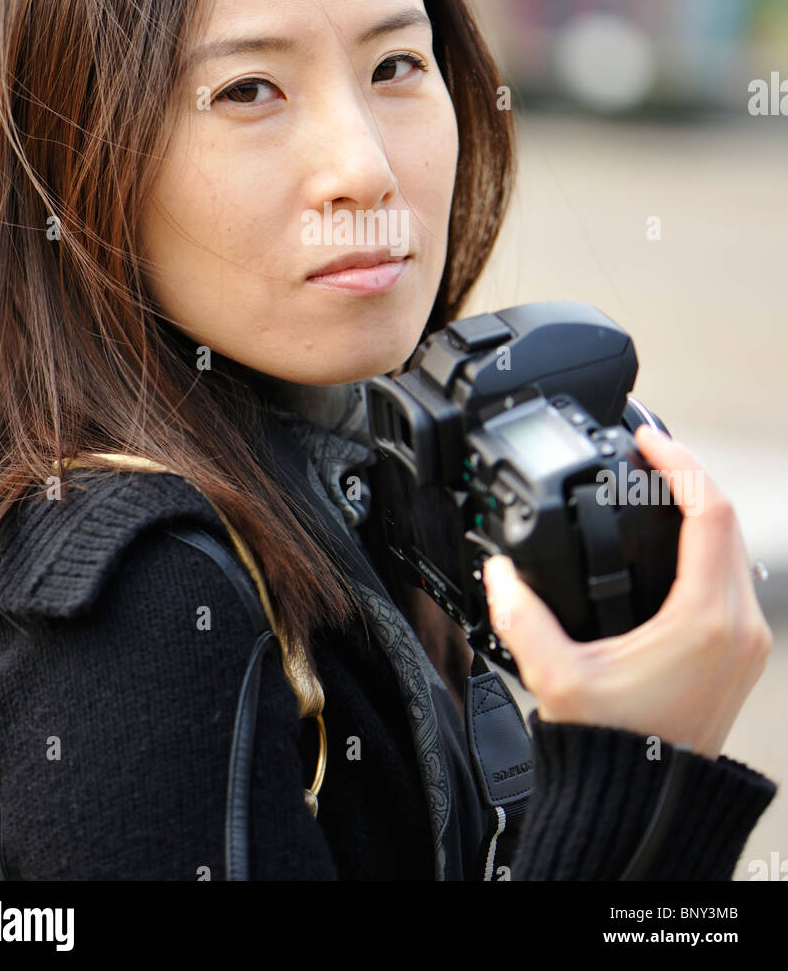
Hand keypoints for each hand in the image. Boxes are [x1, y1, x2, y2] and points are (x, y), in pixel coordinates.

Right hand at [482, 426, 772, 759]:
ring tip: (657, 485)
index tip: (647, 439)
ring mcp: (746, 641)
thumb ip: (522, 618)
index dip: (679, 462)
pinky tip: (673, 538)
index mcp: (704, 619)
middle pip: (728, 519)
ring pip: (735, 546)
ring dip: (701, 508)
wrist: (649, 807)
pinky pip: (733, 575)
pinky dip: (706, 542)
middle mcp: (738, 625)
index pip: (709, 511)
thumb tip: (501, 573)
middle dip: (688, 475)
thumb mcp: (558, 678)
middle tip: (648, 451)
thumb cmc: (614, 750)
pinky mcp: (741, 654)